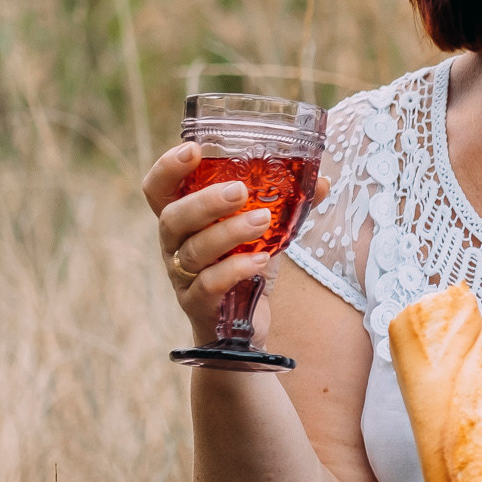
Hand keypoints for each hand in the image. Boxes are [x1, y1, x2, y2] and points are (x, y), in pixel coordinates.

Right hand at [142, 142, 327, 345]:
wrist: (241, 332)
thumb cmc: (244, 270)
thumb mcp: (264, 235)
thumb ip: (286, 207)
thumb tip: (324, 181)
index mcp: (184, 221)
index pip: (158, 190)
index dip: (167, 168)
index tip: (193, 149)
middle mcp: (175, 247)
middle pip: (172, 218)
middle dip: (205, 201)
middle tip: (240, 191)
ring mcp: (183, 277)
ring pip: (194, 250)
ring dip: (229, 232)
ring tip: (262, 221)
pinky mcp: (198, 305)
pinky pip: (210, 284)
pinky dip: (235, 269)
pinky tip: (261, 261)